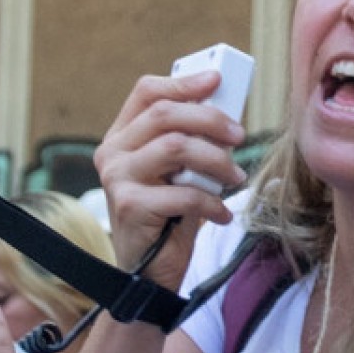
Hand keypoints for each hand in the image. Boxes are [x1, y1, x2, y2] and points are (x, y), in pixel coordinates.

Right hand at [93, 70, 246, 287]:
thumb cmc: (170, 217)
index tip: (217, 80)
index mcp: (122, 136)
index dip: (183, 82)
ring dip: (216, 160)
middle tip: (240, 135)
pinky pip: (182, 192)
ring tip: (236, 177)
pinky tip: (222, 213)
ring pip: (175, 147)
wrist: (150, 272)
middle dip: (210, 119)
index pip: (147, 92)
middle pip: (164, 114)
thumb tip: (228, 112)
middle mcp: (112, 152)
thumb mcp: (181, 171)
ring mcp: (116, 178)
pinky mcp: (129, 206)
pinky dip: (211, 202)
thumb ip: (192, 141)